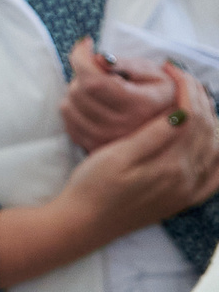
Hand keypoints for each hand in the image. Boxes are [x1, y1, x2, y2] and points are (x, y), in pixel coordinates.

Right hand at [59, 65, 218, 240]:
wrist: (85, 222)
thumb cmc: (93, 186)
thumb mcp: (116, 156)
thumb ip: (152, 136)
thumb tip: (182, 114)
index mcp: (170, 165)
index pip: (191, 118)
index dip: (186, 89)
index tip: (171, 69)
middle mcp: (187, 179)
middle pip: (207, 131)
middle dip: (200, 99)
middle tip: (183, 77)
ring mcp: (188, 191)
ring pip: (215, 150)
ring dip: (211, 121)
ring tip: (196, 99)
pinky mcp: (184, 199)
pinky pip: (216, 178)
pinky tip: (214, 145)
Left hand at [65, 38, 178, 151]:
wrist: (167, 125)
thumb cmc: (158, 92)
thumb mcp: (151, 72)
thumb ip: (125, 64)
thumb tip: (99, 59)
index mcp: (139, 106)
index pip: (93, 82)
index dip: (81, 57)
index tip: (86, 43)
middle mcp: (122, 127)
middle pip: (78, 91)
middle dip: (83, 74)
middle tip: (99, 72)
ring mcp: (106, 140)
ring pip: (68, 106)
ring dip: (77, 92)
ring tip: (99, 90)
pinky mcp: (94, 147)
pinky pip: (67, 121)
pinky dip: (74, 108)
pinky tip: (93, 104)